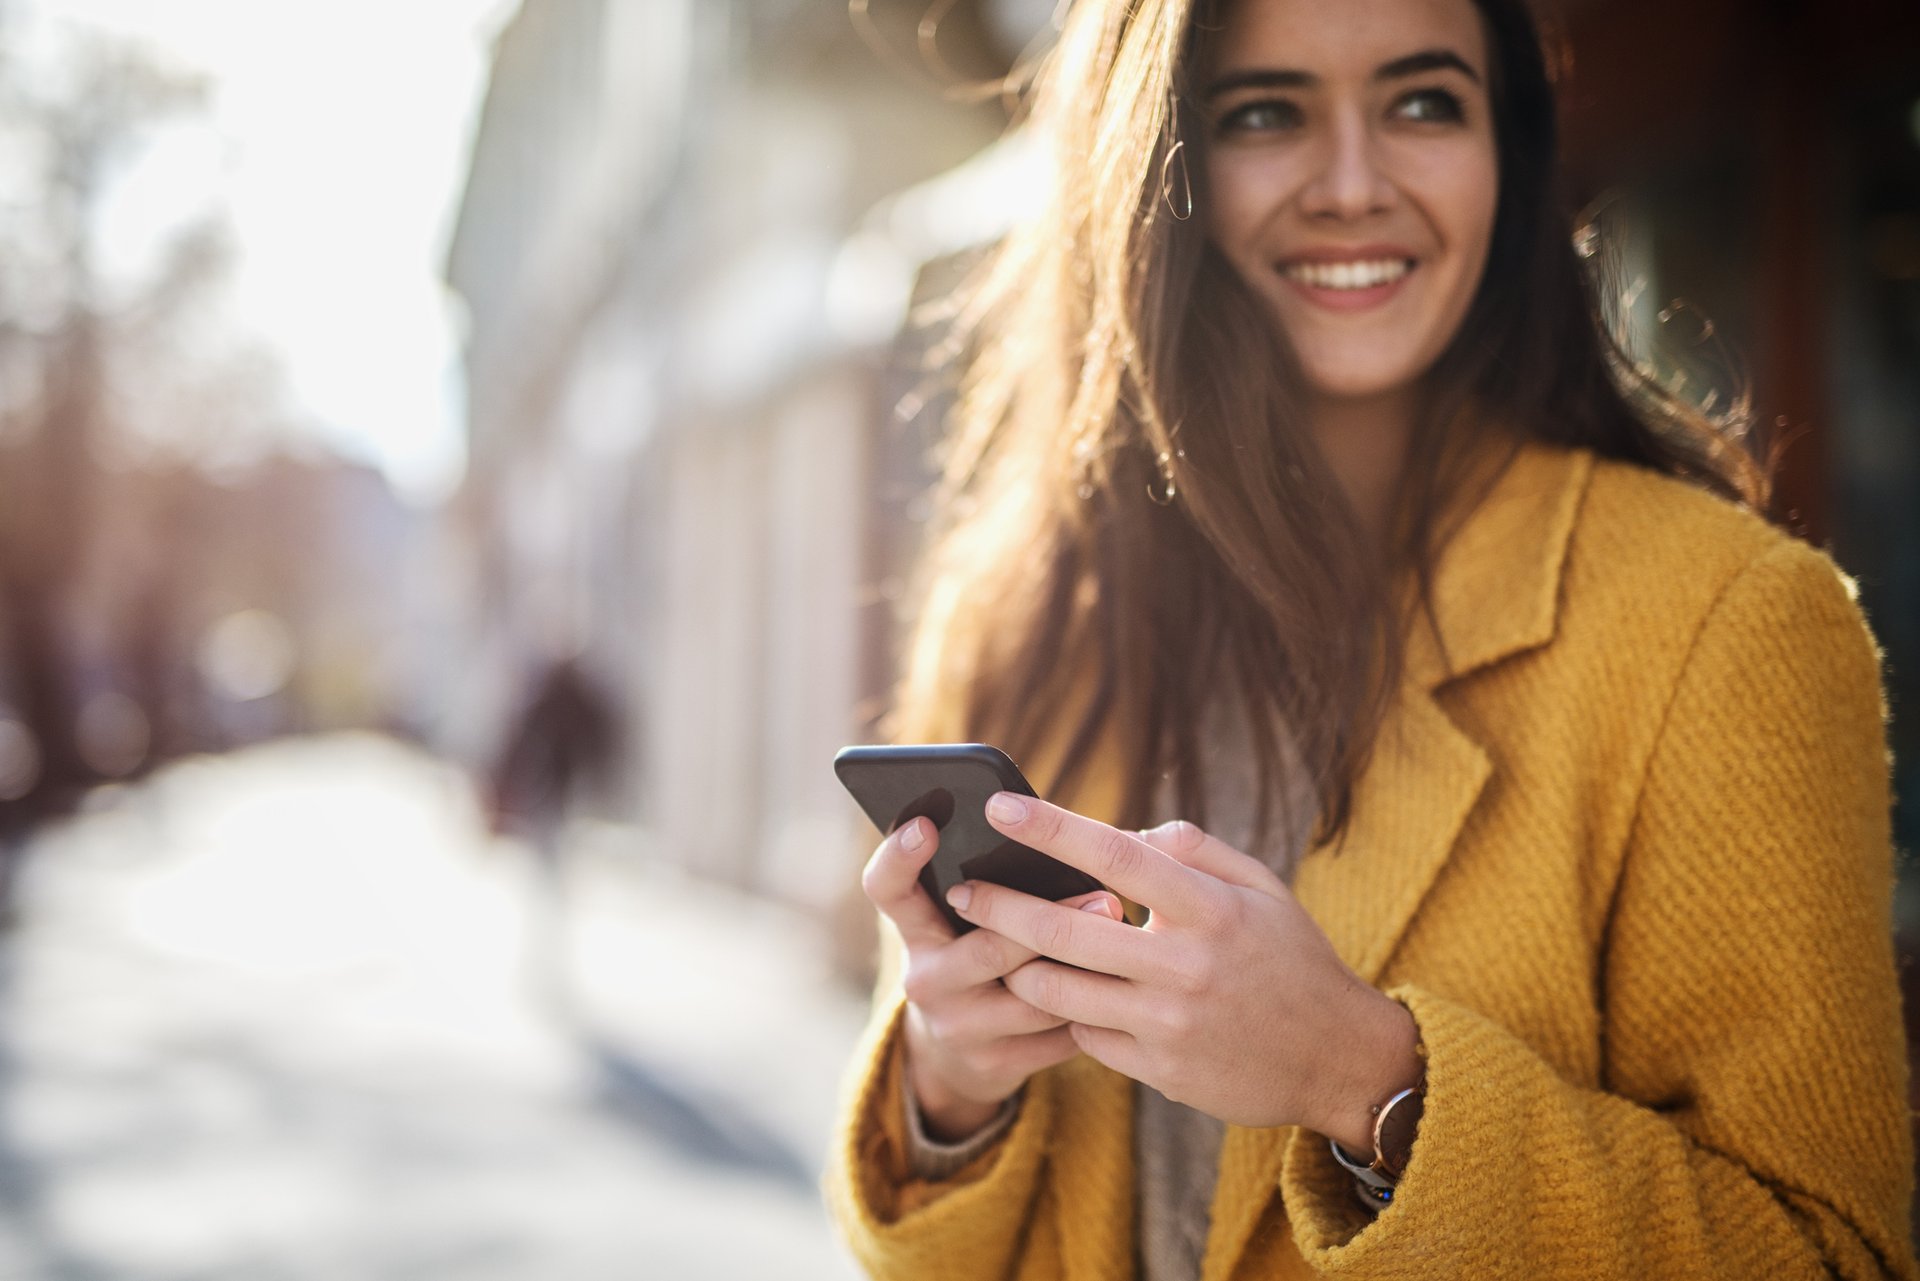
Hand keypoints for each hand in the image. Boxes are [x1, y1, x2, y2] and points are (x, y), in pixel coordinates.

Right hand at [860, 815, 1122, 1140]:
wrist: (961, 1054)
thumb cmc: (977, 957)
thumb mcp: (963, 923)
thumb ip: (991, 885)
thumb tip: (1059, 839)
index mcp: (915, 931)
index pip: (887, 889)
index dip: (898, 856)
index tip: (926, 824)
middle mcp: (926, 980)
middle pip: (987, 948)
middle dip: (1051, 923)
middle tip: (1105, 898)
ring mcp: (957, 1028)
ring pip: (1032, 996)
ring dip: (1085, 968)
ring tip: (1129, 942)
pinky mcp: (994, 1065)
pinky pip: (1055, 1035)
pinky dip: (1091, 1009)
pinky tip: (1119, 989)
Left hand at [944, 794, 1420, 1147]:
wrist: (1340, 1059)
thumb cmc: (1293, 960)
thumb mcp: (1262, 889)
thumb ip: (1194, 849)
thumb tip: (1126, 830)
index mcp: (1212, 908)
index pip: (1116, 855)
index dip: (1052, 828)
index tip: (1003, 808)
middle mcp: (1187, 965)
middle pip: (1066, 928)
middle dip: (1000, 906)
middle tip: (962, 889)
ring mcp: (1171, 1024)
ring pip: (1060, 991)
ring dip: (1020, 967)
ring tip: (1000, 949)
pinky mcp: (1161, 1072)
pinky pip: (1086, 1037)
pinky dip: (1070, 1014)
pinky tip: (1064, 999)